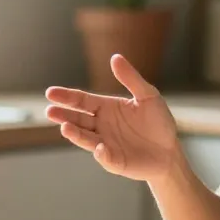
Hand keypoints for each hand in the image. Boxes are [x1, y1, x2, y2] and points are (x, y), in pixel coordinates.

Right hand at [45, 54, 180, 181]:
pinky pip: (105, 157)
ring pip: (85, 138)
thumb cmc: (158, 122)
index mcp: (106, 108)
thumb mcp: (148, 96)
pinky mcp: (114, 161)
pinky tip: (100, 147)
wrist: (170, 150)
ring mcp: (105, 144)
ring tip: (65, 127)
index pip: (82, 100)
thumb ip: (131, 78)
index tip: (50, 93)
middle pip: (77, 119)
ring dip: (75, 134)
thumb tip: (115, 57)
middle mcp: (101, 126)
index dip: (67, 96)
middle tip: (49, 111)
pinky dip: (101, 154)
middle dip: (63, 115)